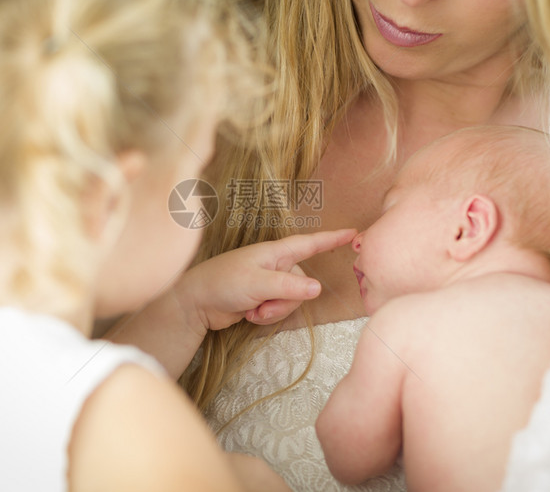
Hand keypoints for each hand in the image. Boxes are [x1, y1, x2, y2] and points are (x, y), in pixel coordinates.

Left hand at [174, 229, 356, 332]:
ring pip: (292, 300)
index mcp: (275, 252)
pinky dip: (266, 316)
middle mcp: (275, 265)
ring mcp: (269, 282)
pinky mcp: (263, 298)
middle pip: (302, 283)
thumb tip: (318, 287)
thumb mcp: (258, 283)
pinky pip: (279, 310)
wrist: (195, 303)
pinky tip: (248, 313)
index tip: (353, 232)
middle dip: (286, 300)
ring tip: (253, 309)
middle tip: (261, 305)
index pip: (310, 244)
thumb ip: (289, 286)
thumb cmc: (223, 283)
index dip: (331, 239)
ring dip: (274, 311)